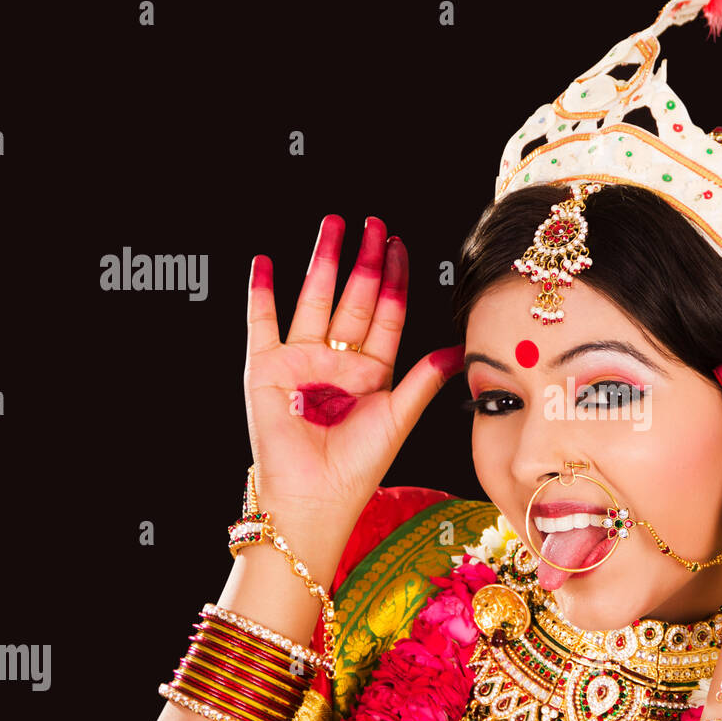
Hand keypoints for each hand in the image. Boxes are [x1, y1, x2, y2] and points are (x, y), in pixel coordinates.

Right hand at [244, 215, 463, 529]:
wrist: (314, 497)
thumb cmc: (358, 466)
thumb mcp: (398, 416)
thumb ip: (425, 378)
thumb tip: (461, 349)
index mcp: (372, 370)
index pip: (386, 313)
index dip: (394, 279)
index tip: (399, 245)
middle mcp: (337, 360)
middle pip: (353, 298)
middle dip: (363, 260)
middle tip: (372, 223)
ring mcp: (300, 360)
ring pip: (314, 298)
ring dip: (322, 262)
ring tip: (332, 226)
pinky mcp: (265, 369)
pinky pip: (262, 322)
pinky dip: (261, 293)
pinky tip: (264, 263)